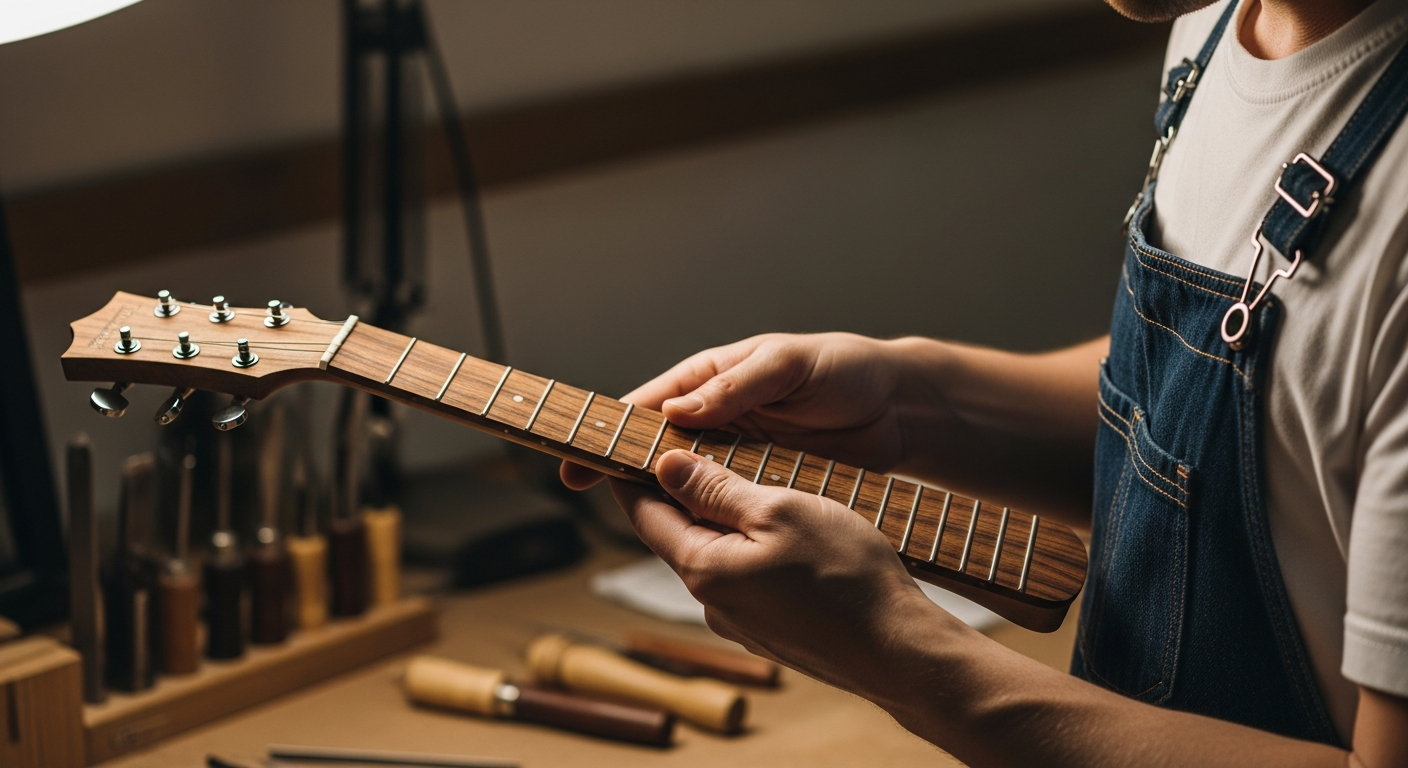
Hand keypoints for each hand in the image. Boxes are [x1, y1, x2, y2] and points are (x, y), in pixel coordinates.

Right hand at [562, 332, 914, 489]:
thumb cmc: (842, 368)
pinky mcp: (763, 486)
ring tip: (640, 522)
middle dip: (623, 471)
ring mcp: (736, 456)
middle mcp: (715, 420)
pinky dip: (708, 520)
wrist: (898, 409)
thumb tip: (679, 411)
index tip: (581, 457)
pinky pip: (726, 506)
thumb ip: (736, 387)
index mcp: (709, 380)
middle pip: (656, 450)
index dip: (610, 431)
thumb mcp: (787, 365)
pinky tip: (695, 537)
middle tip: (589, 494)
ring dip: (665, 502)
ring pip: (687, 484)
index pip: (647, 406)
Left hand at [611, 449, 963, 693]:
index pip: (644, 514)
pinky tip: (789, 536)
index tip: (634, 443)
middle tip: (700, 449)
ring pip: (717, 556)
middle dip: (686, 494)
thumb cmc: (845, 575)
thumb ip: (717, 489)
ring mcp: (741, 623)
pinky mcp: (770, 632)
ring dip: (727, 522)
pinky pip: (747, 579)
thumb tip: (666, 466)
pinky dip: (755, 550)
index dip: (635, 473)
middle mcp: (712, 603)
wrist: (898, 649)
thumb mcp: (779, 510)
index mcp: (703, 569)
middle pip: (680, 534)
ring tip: (757, 488)